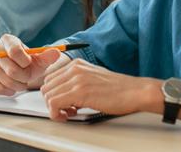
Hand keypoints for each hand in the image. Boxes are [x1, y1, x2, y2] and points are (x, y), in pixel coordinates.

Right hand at [0, 34, 63, 95]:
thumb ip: (48, 56)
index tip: (29, 63)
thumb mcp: (40, 59)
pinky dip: (7, 90)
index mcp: (7, 40)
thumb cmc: (29, 63)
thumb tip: (56, 52)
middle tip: (27, 76)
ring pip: (5, 80)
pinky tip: (12, 88)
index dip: (25, 62)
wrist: (19, 70)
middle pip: (11, 70)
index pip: (15, 51)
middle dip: (24, 77)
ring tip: (21, 82)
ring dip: (17, 85)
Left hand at [40, 59, 161, 120]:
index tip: (63, 102)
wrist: (134, 92)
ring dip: (55, 109)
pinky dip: (57, 114)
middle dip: (52, 101)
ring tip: (70, 112)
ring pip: (48, 96)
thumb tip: (62, 94)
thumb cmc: (118, 89)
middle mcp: (74, 68)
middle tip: (67, 109)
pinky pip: (54, 104)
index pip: (50, 78)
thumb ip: (76, 82)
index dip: (54, 93)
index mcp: (76, 64)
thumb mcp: (93, 78)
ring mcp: (76, 79)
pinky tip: (69, 115)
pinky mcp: (79, 92)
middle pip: (46, 87)